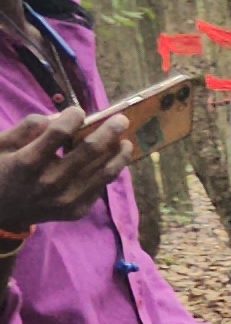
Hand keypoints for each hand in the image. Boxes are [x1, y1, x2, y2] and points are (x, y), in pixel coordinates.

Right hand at [0, 108, 129, 228]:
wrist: (1, 212)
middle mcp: (51, 182)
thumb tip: (58, 117)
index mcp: (28, 162)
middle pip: (89, 150)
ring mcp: (66, 199)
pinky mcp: (76, 210)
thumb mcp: (0, 144)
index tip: (78, 111)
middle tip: (121, 119)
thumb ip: (27, 128)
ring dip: (119, 154)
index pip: (58, 133)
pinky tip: (115, 159)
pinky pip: (100, 186)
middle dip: (108, 131)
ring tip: (126, 141)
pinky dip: (110, 170)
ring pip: (103, 171)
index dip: (72, 117)